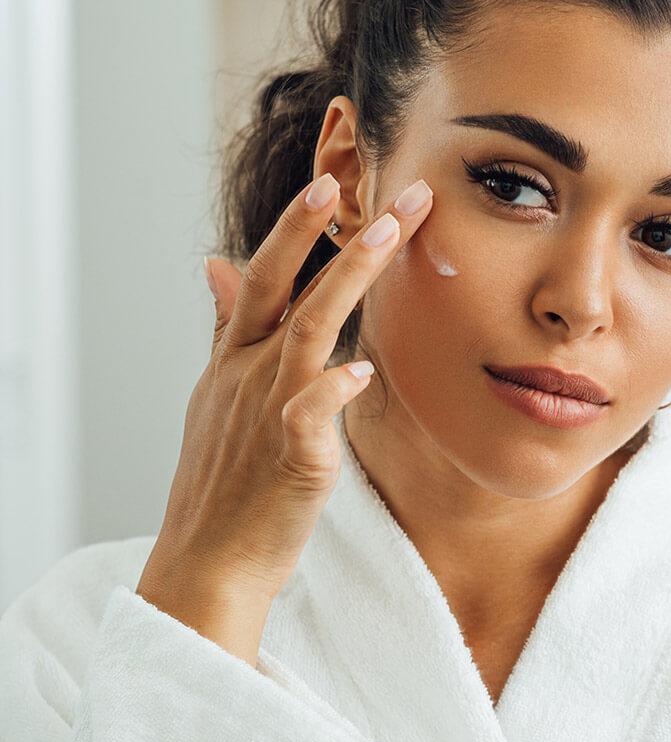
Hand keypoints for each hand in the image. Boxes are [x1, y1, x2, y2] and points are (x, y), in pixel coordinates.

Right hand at [136, 173, 433, 664]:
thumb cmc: (225, 481)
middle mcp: (247, 374)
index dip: (293, 227)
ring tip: (389, 234)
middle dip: (322, 230)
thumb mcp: (217, 395)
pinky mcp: (291, 457)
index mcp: (234, 359)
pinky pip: (310, 413)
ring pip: (307, 330)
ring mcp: (265, 411)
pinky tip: (364, 371)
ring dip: (347, 278)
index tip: (327, 180)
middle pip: (283, 286)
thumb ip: (227, 328)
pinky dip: (333, 388)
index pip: (264, 277)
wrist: (210, 562)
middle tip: (374, 186)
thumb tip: (218, 264)